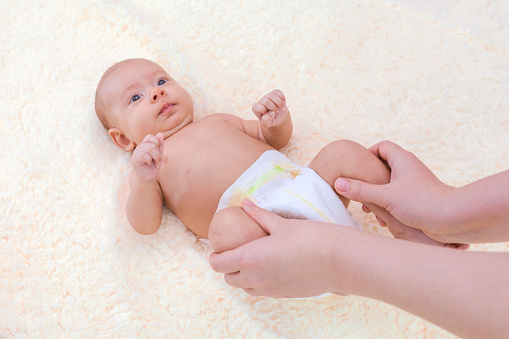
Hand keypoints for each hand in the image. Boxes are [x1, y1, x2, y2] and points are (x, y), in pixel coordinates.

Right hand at [131, 133, 163, 182]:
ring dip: (156, 157)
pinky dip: (149, 160)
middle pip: (152, 144)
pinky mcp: (134, 159)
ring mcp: (136, 153)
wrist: (148, 177)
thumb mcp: (159, 154)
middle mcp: (139, 147)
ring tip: (155, 162)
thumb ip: (160, 145)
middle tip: (157, 160)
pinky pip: (144, 155)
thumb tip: (160, 133)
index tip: (158, 152)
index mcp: (145, 144)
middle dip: (158, 153)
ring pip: (149, 149)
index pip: (150, 136)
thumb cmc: (153, 165)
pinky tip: (148, 163)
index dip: (156, 143)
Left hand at [209, 200, 341, 297]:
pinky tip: (271, 268)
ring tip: (252, 261)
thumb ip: (258, 215)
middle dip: (228, 267)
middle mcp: (255, 278)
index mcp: (249, 258)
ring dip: (243, 277)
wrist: (336, 260)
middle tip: (235, 253)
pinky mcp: (283, 295)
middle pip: (229, 278)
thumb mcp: (280, 223)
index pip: (218, 264)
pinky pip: (262, 292)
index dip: (214, 256)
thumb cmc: (308, 237)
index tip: (219, 249)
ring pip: (245, 288)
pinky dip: (259, 282)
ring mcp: (269, 290)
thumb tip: (244, 203)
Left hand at [252, 89, 288, 127]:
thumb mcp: (267, 124)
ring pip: (272, 95)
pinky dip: (282, 97)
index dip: (265, 111)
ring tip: (283, 109)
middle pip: (266, 101)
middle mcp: (260, 101)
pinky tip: (284, 102)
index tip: (270, 116)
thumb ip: (266, 120)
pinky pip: (277, 91)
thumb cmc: (271, 121)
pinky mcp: (273, 93)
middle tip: (276, 112)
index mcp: (256, 109)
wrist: (278, 117)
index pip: (259, 107)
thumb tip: (271, 113)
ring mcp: (267, 96)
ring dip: (280, 103)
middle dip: (273, 107)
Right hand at [335, 140, 467, 246]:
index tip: (357, 169)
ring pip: (389, 184)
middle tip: (359, 191)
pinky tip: (384, 220)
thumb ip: (361, 190)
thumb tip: (338, 183)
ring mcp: (414, 183)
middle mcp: (409, 168)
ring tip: (370, 209)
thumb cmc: (422, 203)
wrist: (454, 219)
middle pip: (383, 166)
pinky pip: (397, 196)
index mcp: (402, 160)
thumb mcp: (385, 196)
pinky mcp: (418, 198)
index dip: (368, 155)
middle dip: (369, 180)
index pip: (382, 146)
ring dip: (377, 196)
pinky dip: (388, 205)